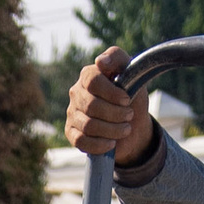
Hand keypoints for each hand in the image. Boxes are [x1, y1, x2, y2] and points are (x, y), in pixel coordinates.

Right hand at [65, 48, 154, 165]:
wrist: (131, 123)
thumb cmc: (131, 94)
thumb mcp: (131, 72)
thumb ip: (117, 58)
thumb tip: (100, 61)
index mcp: (89, 75)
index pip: (93, 81)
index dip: (111, 93)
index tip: (126, 100)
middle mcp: (76, 92)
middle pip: (91, 106)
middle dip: (115, 114)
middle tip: (129, 116)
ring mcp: (72, 113)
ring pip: (88, 125)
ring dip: (111, 130)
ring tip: (125, 129)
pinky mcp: (71, 132)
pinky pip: (81, 141)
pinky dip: (99, 144)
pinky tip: (111, 143)